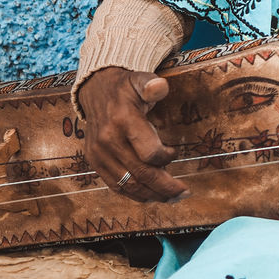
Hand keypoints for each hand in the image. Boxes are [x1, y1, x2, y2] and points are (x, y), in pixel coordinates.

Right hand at [79, 67, 188, 201]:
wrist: (95, 91)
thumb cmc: (125, 88)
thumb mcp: (140, 80)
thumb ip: (152, 85)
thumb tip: (161, 86)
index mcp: (123, 121)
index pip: (148, 153)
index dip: (165, 158)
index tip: (174, 152)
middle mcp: (108, 141)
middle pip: (140, 173)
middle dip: (164, 187)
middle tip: (183, 193)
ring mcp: (99, 154)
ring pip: (127, 184)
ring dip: (151, 195)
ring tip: (171, 198)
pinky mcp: (94, 161)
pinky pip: (114, 185)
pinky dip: (133, 194)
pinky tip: (150, 196)